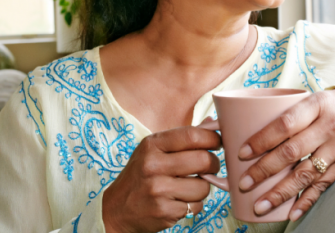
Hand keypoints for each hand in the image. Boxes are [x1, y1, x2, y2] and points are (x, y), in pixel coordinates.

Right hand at [102, 123, 221, 232]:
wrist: (116, 210)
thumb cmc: (140, 176)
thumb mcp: (153, 151)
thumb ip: (181, 139)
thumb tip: (212, 122)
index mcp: (152, 145)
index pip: (192, 135)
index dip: (213, 138)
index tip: (218, 143)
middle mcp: (153, 165)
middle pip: (203, 160)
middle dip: (213, 164)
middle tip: (210, 167)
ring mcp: (158, 189)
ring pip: (203, 186)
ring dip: (202, 188)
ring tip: (188, 187)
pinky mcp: (164, 211)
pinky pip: (196, 206)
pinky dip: (193, 205)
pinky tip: (178, 202)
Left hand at [236, 88, 334, 220]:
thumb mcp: (316, 97)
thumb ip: (290, 112)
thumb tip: (250, 125)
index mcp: (317, 105)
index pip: (285, 124)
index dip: (261, 140)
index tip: (242, 153)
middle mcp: (328, 127)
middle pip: (291, 152)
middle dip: (264, 170)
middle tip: (244, 183)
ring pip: (305, 174)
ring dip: (281, 193)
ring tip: (260, 206)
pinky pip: (323, 185)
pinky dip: (307, 201)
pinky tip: (292, 213)